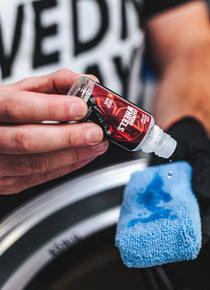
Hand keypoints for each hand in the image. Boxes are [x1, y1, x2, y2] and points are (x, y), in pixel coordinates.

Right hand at [0, 69, 107, 194]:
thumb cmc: (6, 108)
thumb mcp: (24, 90)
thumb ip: (56, 83)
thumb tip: (89, 83)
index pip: (18, 107)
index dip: (51, 108)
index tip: (81, 107)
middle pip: (26, 140)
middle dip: (68, 137)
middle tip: (95, 133)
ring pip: (35, 164)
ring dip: (73, 155)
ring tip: (97, 145)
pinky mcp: (6, 182)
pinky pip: (38, 178)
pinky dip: (66, 167)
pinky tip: (83, 156)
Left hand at [152, 117, 209, 243]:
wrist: (177, 138)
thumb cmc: (195, 144)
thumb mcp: (205, 153)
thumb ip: (208, 172)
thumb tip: (204, 198)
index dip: (204, 231)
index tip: (193, 240)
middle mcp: (200, 203)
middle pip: (193, 226)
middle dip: (180, 236)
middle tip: (168, 241)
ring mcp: (182, 203)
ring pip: (175, 222)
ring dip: (164, 229)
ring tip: (152, 234)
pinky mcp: (166, 201)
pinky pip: (160, 212)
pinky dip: (152, 217)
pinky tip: (142, 220)